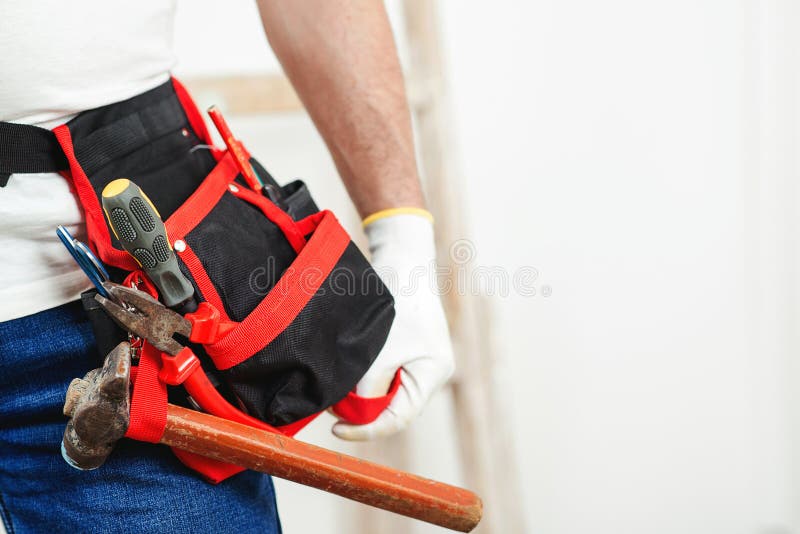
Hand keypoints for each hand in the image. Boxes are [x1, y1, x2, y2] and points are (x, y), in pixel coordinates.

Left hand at [332, 210, 454, 440]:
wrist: (402, 257)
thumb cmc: (398, 297)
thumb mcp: (381, 347)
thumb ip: (369, 385)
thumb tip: (352, 412)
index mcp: (433, 374)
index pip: (399, 418)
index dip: (366, 430)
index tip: (337, 430)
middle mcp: (428, 373)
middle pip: (392, 408)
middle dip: (361, 410)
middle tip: (330, 405)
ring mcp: (416, 362)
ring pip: (383, 392)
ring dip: (359, 392)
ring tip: (336, 386)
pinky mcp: (402, 351)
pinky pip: (380, 375)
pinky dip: (362, 377)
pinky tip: (345, 370)